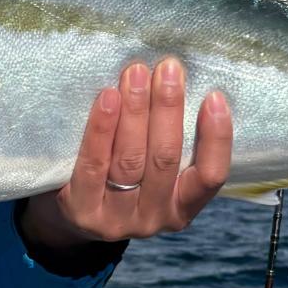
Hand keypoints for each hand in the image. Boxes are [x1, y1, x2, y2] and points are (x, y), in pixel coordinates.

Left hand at [19, 59, 231, 250]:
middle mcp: (154, 217)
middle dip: (168, 108)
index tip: (215, 97)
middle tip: (168, 68)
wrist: (71, 214)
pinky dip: (102, 129)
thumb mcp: (152, 168)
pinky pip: (93, 165)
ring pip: (130, 159)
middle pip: (165, 159)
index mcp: (182, 208)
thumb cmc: (120, 176)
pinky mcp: (83, 211)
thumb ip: (166, 138)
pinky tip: (108, 98)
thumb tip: (178, 80)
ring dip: (136, 110)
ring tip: (136, 73)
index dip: (216, 138)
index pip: (210, 176)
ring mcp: (117, 219)